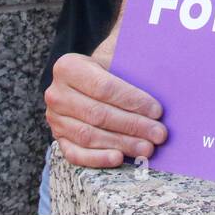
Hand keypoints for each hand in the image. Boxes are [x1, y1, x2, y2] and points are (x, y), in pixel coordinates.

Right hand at [45, 47, 166, 168]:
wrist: (90, 78)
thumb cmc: (112, 66)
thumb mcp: (118, 56)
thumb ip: (131, 63)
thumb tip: (160, 76)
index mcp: (68, 67)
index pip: (103, 87)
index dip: (132, 101)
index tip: (157, 111)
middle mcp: (56, 93)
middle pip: (98, 114)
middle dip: (132, 125)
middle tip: (159, 134)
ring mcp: (55, 118)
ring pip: (89, 135)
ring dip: (121, 143)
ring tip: (147, 148)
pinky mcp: (59, 139)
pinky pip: (75, 154)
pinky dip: (98, 158)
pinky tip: (119, 158)